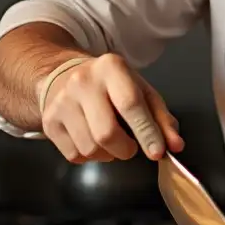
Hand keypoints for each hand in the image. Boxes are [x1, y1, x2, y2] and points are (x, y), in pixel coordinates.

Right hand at [38, 53, 183, 162]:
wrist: (64, 76)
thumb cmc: (111, 86)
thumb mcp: (141, 91)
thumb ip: (162, 119)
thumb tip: (175, 145)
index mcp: (111, 67)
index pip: (131, 104)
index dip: (147, 133)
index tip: (158, 153)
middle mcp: (83, 82)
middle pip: (106, 133)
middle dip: (125, 149)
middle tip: (131, 146)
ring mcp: (61, 102)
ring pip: (90, 149)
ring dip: (108, 154)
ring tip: (110, 139)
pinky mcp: (49, 122)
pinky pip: (74, 155)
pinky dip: (90, 156)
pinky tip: (92, 140)